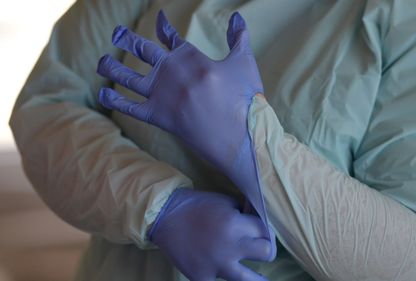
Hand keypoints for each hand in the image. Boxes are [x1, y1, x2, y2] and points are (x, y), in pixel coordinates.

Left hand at [97, 11, 270, 237]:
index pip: (170, 36)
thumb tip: (237, 15)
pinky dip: (114, 100)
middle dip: (127, 38)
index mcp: (190, 56)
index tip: (157, 19)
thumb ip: (239, 37)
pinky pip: (129, 106)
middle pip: (141, 50)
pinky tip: (103, 93)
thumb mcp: (244, 62)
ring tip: (101, 61)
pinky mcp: (157, 116)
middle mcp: (170, 71)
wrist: (239, 134)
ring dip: (111, 67)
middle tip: (116, 32)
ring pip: (127, 76)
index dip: (162, 26)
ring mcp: (161, 94)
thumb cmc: (244, 98)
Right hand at [149, 189, 275, 280]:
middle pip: (266, 253)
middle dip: (265, 249)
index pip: (266, 232)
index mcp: (235, 224)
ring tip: (262, 280)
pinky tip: (221, 272)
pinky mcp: (202, 277)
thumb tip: (259, 226)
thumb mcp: (226, 202)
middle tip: (261, 250)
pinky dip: (221, 277)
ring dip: (258, 278)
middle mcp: (230, 246)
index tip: (260, 233)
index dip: (265, 231)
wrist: (165, 216)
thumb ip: (244, 216)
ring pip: (250, 280)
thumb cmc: (197, 205)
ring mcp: (216, 265)